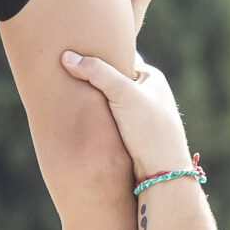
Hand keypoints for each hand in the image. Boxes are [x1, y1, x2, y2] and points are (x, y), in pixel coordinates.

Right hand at [59, 51, 192, 181]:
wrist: (162, 172)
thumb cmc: (149, 129)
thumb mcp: (122, 93)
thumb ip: (96, 72)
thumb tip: (67, 56)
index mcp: (152, 77)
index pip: (119, 60)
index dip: (98, 60)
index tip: (75, 60)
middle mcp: (150, 94)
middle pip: (114, 81)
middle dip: (95, 82)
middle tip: (68, 80)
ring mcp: (143, 115)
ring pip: (112, 103)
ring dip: (96, 104)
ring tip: (72, 100)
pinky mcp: (136, 134)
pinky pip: (112, 120)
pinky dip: (100, 119)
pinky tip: (86, 121)